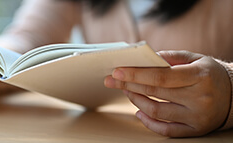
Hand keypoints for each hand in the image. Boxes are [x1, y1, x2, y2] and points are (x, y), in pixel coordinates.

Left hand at [104, 50, 231, 136]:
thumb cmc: (209, 74)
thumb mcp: (196, 58)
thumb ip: (170, 57)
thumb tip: (144, 57)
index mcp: (199, 76)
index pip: (161, 76)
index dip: (136, 74)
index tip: (117, 72)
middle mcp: (199, 98)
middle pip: (154, 92)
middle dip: (129, 85)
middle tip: (112, 80)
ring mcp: (197, 117)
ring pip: (156, 111)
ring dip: (136, 100)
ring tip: (127, 91)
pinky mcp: (195, 130)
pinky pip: (165, 130)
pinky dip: (148, 121)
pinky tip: (139, 111)